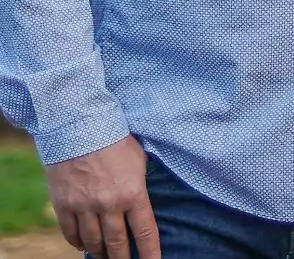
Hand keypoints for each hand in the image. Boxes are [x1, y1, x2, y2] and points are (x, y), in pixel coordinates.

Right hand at [47, 136, 158, 258]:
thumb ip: (141, 186)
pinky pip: (70, 233)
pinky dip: (77, 242)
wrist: (79, 127)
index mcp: (133, 194)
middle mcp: (109, 204)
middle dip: (123, 258)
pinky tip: (83, 245)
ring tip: (106, 256)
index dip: (150, 253)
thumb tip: (145, 205)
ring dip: (100, 252)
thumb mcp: (140, 162)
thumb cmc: (116, 141)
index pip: (146, 232)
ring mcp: (84, 206)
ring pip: (93, 241)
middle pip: (118, 243)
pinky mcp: (63, 204)